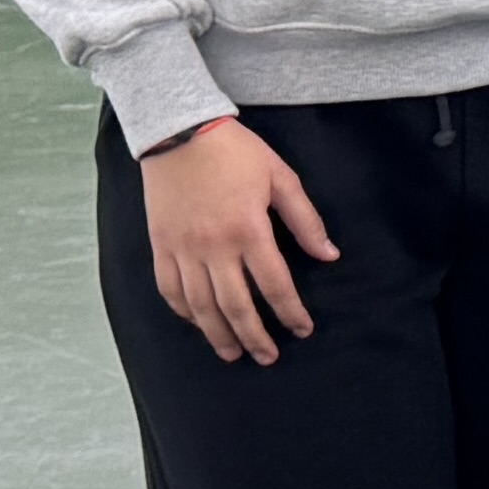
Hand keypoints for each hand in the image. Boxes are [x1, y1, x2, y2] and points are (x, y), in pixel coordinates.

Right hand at [139, 116, 335, 363]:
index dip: (290, 312)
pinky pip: (170, 288)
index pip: (274, 285)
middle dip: (255, 337)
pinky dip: (184, 311)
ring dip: (218, 334)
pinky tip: (198, 322)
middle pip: (236, 306)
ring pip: (200, 305)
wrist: (178, 131)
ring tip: (233, 353)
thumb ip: (306, 221)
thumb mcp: (281, 178)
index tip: (302, 329)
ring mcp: (183, 248)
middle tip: (268, 357)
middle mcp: (213, 246)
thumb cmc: (235, 152)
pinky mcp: (160, 244)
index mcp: (249, 230)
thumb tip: (329, 256)